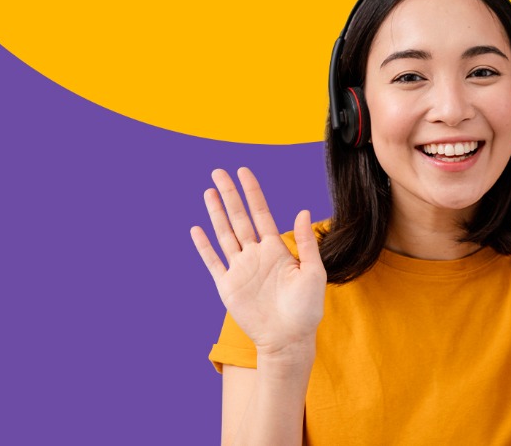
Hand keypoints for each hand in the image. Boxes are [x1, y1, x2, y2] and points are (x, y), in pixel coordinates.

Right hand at [190, 167, 326, 360]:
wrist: (289, 339)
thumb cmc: (306, 309)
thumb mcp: (313, 272)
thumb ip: (306, 243)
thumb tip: (303, 211)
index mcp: (276, 249)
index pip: (261, 213)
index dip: (252, 192)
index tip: (243, 171)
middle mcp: (255, 255)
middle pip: (238, 217)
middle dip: (229, 195)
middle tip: (218, 171)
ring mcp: (240, 269)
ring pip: (224, 234)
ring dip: (215, 213)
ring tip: (208, 191)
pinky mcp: (227, 286)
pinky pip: (213, 262)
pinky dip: (204, 246)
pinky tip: (197, 229)